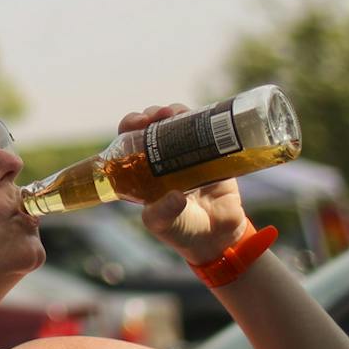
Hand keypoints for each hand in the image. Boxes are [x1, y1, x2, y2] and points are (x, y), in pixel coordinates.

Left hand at [117, 105, 256, 266]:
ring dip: (173, 111)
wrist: (219, 237)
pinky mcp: (211, 153)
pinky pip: (204, 129)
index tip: (137, 123)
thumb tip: (175, 196)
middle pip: (151, 126)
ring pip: (175, 123)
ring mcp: (186, 153)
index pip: (129, 141)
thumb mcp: (166, 225)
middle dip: (151, 115)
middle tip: (158, 115)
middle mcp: (162, 158)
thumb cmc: (183, 231)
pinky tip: (200, 114)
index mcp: (142, 171)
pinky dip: (201, 117)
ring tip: (176, 112)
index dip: (130, 126)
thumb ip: (164, 214)